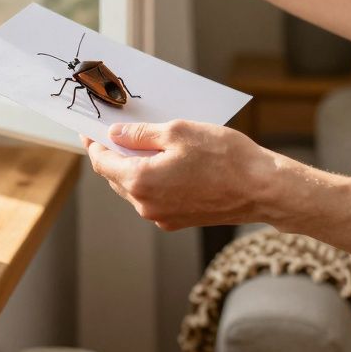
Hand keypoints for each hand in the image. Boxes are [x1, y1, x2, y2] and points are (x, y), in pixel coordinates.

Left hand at [83, 121, 278, 230]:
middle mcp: (146, 205)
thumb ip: (140, 134)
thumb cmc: (224, 156)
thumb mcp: (178, 131)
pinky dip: (152, 179)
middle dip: (114, 154)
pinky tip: (166, 162)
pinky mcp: (178, 220)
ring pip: (135, 188)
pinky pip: (154, 197)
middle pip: (116, 177)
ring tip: (144, 143)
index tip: (89, 131)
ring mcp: (162, 216)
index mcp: (141, 181)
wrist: (261, 189)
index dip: (94, 144)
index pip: (103, 162)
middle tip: (116, 131)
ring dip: (134, 166)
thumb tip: (116, 135)